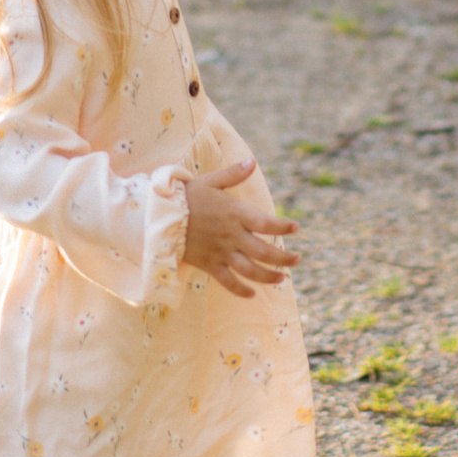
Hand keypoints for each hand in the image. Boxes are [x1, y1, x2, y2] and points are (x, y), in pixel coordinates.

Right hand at [181, 154, 298, 294]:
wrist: (160, 217)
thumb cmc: (187, 196)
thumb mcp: (211, 181)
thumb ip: (233, 174)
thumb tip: (252, 161)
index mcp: (235, 213)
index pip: (266, 223)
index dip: (282, 226)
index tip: (296, 227)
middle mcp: (231, 235)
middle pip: (264, 252)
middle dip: (283, 258)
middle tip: (297, 260)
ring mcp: (221, 252)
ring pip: (250, 270)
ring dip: (268, 277)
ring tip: (281, 279)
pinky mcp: (209, 264)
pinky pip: (228, 281)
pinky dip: (241, 290)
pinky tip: (252, 294)